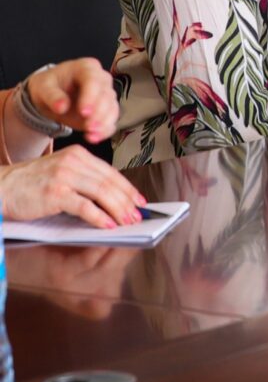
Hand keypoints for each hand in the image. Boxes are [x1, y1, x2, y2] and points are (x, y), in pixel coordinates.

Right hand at [0, 145, 146, 227]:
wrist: (0, 187)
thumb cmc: (29, 183)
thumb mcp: (60, 172)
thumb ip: (83, 178)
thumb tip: (111, 197)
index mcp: (78, 155)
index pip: (111, 173)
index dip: (128, 188)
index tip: (140, 201)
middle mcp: (73, 162)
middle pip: (110, 183)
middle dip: (127, 201)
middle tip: (138, 216)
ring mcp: (64, 176)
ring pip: (102, 193)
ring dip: (118, 210)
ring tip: (127, 222)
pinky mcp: (55, 193)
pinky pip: (85, 206)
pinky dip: (99, 217)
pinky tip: (108, 225)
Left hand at [24, 57, 118, 141]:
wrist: (52, 95)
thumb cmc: (49, 86)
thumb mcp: (44, 87)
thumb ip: (52, 96)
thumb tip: (62, 107)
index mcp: (86, 68)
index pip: (94, 81)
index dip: (91, 97)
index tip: (84, 113)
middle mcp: (101, 79)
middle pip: (106, 96)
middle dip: (99, 113)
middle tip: (88, 127)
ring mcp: (106, 94)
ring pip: (112, 108)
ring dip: (104, 123)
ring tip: (91, 135)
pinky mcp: (106, 109)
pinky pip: (111, 119)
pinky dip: (105, 130)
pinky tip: (94, 138)